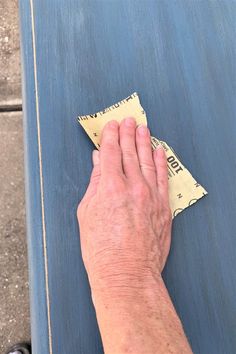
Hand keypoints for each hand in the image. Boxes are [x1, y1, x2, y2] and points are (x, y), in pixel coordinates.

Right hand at [77, 117, 171, 297]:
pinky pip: (163, 178)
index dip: (110, 136)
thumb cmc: (102, 249)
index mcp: (110, 187)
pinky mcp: (164, 207)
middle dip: (127, 133)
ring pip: (148, 161)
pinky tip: (159, 151)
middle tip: (128, 120)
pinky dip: (161, 162)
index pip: (109, 153)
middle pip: (130, 152)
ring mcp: (151, 195)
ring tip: (143, 128)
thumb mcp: (87, 213)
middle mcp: (132, 186)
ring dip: (145, 142)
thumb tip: (98, 163)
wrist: (127, 272)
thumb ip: (95, 184)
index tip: (111, 126)